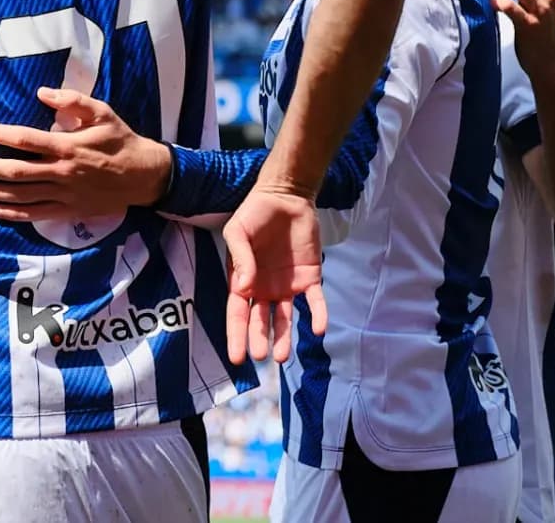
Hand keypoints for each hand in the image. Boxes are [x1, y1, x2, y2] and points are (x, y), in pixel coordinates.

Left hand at [0, 87, 168, 220]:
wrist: (145, 176)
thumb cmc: (121, 141)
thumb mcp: (103, 113)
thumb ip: (73, 101)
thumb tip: (42, 92)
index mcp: (68, 146)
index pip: (25, 140)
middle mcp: (63, 171)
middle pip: (16, 171)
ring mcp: (65, 194)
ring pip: (22, 195)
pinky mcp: (70, 210)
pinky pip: (37, 214)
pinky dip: (15, 213)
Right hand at [223, 187, 326, 364]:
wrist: (285, 196)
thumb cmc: (255, 213)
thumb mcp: (238, 231)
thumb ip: (240, 258)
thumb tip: (242, 288)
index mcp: (243, 280)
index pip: (238, 313)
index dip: (237, 335)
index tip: (238, 357)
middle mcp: (264, 288)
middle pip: (261, 320)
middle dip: (260, 339)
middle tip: (262, 356)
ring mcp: (288, 285)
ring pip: (286, 318)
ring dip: (284, 337)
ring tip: (283, 357)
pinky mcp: (310, 277)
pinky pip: (315, 301)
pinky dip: (318, 315)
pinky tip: (318, 329)